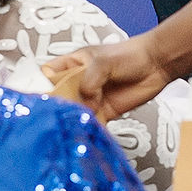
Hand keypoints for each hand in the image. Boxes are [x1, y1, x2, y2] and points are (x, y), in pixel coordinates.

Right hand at [43, 36, 176, 120]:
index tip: (35, 99)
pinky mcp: (104, 112)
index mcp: (72, 65)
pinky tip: (84, 135)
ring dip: (70, 121)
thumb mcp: (104, 61)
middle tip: (49, 119)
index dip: (40, 87)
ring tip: (65, 130)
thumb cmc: (129, 55)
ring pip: (73, 113)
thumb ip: (91, 78)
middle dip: (54, 108)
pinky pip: (91, 123)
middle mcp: (78, 83)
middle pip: (58, 98)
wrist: (156, 64)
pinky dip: (88, 130)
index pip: (48, 76)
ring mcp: (90, 99)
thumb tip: (86, 100)